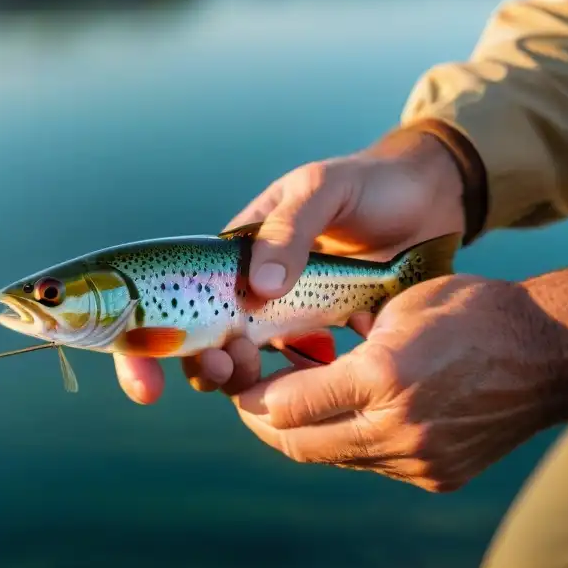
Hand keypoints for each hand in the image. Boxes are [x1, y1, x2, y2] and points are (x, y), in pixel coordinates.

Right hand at [113, 126, 467, 403]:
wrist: (428, 200)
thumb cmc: (366, 183)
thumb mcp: (321, 189)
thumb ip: (289, 230)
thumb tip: (258, 288)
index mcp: (228, 253)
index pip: (164, 298)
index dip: (138, 345)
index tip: (143, 383)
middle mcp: (244, 289)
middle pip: (196, 342)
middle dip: (195, 366)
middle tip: (222, 366)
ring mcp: (282, 317)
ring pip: (241, 364)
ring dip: (238, 377)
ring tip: (253, 367)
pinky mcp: (322, 338)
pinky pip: (298, 371)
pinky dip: (298, 381)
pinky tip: (318, 372)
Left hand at [230, 268, 567, 490]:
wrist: (549, 352)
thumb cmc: (470, 311)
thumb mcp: (395, 306)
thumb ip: (340, 345)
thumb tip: (291, 369)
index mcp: (382, 377)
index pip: (285, 407)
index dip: (251, 397)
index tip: (243, 382)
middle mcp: (397, 429)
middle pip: (298, 444)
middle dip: (266, 423)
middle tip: (253, 402)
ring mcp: (419, 461)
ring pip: (334, 458)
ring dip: (307, 434)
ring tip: (295, 405)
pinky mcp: (437, 477)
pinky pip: (372, 465)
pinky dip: (350, 441)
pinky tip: (348, 414)